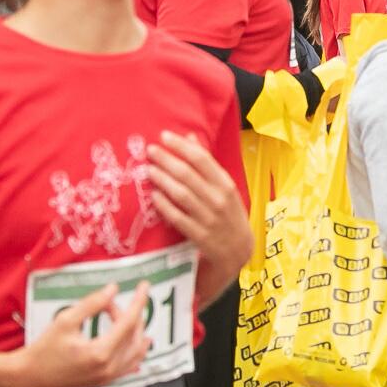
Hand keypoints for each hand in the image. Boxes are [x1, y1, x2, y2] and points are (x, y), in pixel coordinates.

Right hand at [11, 281, 150, 386]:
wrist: (30, 376)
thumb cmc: (45, 348)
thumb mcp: (66, 320)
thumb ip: (92, 304)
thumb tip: (113, 289)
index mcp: (100, 352)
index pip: (128, 322)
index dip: (138, 301)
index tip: (144, 286)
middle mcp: (108, 368)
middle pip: (134, 336)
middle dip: (130, 314)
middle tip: (112, 304)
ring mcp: (107, 378)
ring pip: (136, 353)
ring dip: (136, 332)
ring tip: (127, 317)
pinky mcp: (104, 382)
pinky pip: (129, 366)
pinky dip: (136, 351)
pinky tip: (138, 342)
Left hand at [150, 132, 251, 281]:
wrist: (238, 250)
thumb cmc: (229, 214)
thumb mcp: (225, 187)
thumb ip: (207, 164)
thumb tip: (190, 137)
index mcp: (225, 184)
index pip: (202, 159)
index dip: (181, 146)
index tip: (164, 136)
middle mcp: (218, 199)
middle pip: (188, 174)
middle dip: (167, 159)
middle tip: (150, 150)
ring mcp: (209, 218)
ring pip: (182, 194)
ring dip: (163, 180)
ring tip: (148, 169)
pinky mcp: (199, 235)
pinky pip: (178, 217)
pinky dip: (165, 205)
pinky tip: (154, 195)